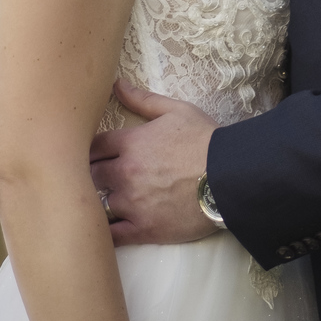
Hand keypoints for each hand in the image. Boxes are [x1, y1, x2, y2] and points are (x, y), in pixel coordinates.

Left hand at [89, 82, 217, 245]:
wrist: (230, 177)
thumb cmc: (205, 140)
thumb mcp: (176, 111)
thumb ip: (143, 100)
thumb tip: (117, 85)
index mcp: (131, 143)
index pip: (94, 146)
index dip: (91, 149)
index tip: (93, 154)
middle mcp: (125, 173)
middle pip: (91, 174)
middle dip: (91, 174)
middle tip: (96, 177)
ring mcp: (133, 203)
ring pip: (98, 204)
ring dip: (99, 201)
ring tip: (102, 201)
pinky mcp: (144, 229)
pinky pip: (113, 235)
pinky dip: (105, 233)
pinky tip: (103, 230)